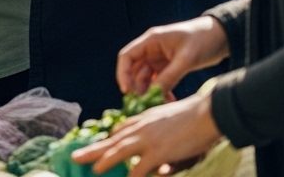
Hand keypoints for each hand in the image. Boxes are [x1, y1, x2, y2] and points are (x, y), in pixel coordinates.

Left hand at [71, 90, 220, 176]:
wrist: (207, 113)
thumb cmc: (194, 115)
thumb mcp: (168, 117)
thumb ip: (157, 129)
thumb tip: (153, 142)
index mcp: (143, 119)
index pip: (121, 131)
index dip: (109, 141)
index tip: (98, 146)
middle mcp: (141, 128)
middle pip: (113, 141)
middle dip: (94, 150)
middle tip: (76, 156)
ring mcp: (148, 140)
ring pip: (119, 152)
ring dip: (104, 161)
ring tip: (93, 170)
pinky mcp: (158, 152)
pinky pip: (140, 168)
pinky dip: (132, 176)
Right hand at [116, 16, 230, 96]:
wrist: (223, 36)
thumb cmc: (203, 39)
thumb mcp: (186, 58)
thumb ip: (170, 76)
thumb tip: (154, 93)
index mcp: (151, 41)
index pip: (127, 57)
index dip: (123, 74)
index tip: (127, 91)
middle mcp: (152, 50)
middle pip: (135, 70)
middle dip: (138, 87)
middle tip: (144, 103)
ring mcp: (160, 59)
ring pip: (147, 78)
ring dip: (151, 91)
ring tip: (160, 103)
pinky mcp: (170, 66)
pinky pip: (160, 81)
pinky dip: (162, 91)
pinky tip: (169, 100)